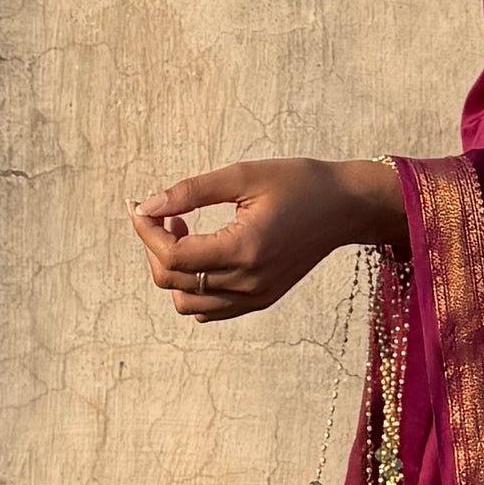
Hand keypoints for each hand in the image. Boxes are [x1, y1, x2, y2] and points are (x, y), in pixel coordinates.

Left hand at [133, 155, 401, 321]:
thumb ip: (191, 191)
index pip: (174, 257)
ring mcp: (256, 296)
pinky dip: (193, 287)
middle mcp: (249, 282)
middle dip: (155, 246)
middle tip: (163, 212)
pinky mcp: (261, 300)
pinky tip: (202, 253)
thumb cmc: (298, 182)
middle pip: (173, 281)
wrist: (346, 207)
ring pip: (186, 303)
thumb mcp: (244, 175)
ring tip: (185, 231)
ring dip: (172, 270)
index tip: (137, 206)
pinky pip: (210, 310)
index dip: (146, 232)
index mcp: (245, 250)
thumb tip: (147, 206)